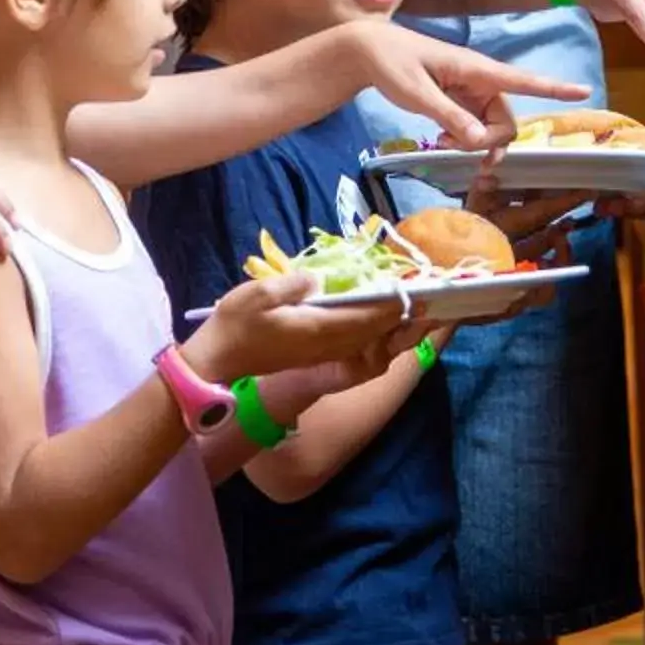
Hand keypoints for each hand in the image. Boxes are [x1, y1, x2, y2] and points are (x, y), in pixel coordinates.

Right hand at [193, 269, 406, 385]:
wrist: (215, 364)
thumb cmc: (234, 326)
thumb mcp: (258, 294)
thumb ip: (293, 284)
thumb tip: (319, 280)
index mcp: (318, 329)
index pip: (366, 316)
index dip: (392, 303)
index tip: (414, 289)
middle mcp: (326, 345)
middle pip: (373, 332)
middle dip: (401, 316)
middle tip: (429, 300)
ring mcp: (320, 353)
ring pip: (365, 341)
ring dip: (389, 326)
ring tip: (411, 309)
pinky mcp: (313, 356)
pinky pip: (352, 345)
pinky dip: (370, 334)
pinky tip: (374, 320)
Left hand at [351, 21, 586, 150]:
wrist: (369, 52)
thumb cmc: (392, 63)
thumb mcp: (417, 92)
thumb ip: (449, 115)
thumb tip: (481, 141)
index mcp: (475, 68)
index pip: (522, 79)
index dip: (554, 88)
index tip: (584, 91)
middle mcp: (480, 80)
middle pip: (507, 118)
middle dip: (491, 140)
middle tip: (454, 148)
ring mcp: (471, 92)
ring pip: (493, 126)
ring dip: (476, 143)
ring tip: (443, 144)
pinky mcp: (460, 101)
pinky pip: (477, 126)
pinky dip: (466, 139)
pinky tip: (444, 140)